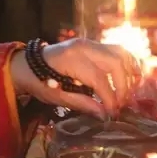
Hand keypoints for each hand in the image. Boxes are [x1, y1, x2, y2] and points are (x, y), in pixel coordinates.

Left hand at [11, 38, 141, 118]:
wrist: (27, 65)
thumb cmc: (39, 82)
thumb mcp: (57, 97)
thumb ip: (82, 104)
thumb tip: (105, 115)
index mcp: (71, 60)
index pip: (98, 79)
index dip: (109, 98)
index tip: (113, 113)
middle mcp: (83, 47)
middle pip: (115, 63)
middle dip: (122, 86)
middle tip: (121, 104)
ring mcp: (89, 42)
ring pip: (120, 53)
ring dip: (128, 73)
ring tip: (128, 92)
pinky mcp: (93, 44)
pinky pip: (116, 50)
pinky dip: (126, 63)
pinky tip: (129, 78)